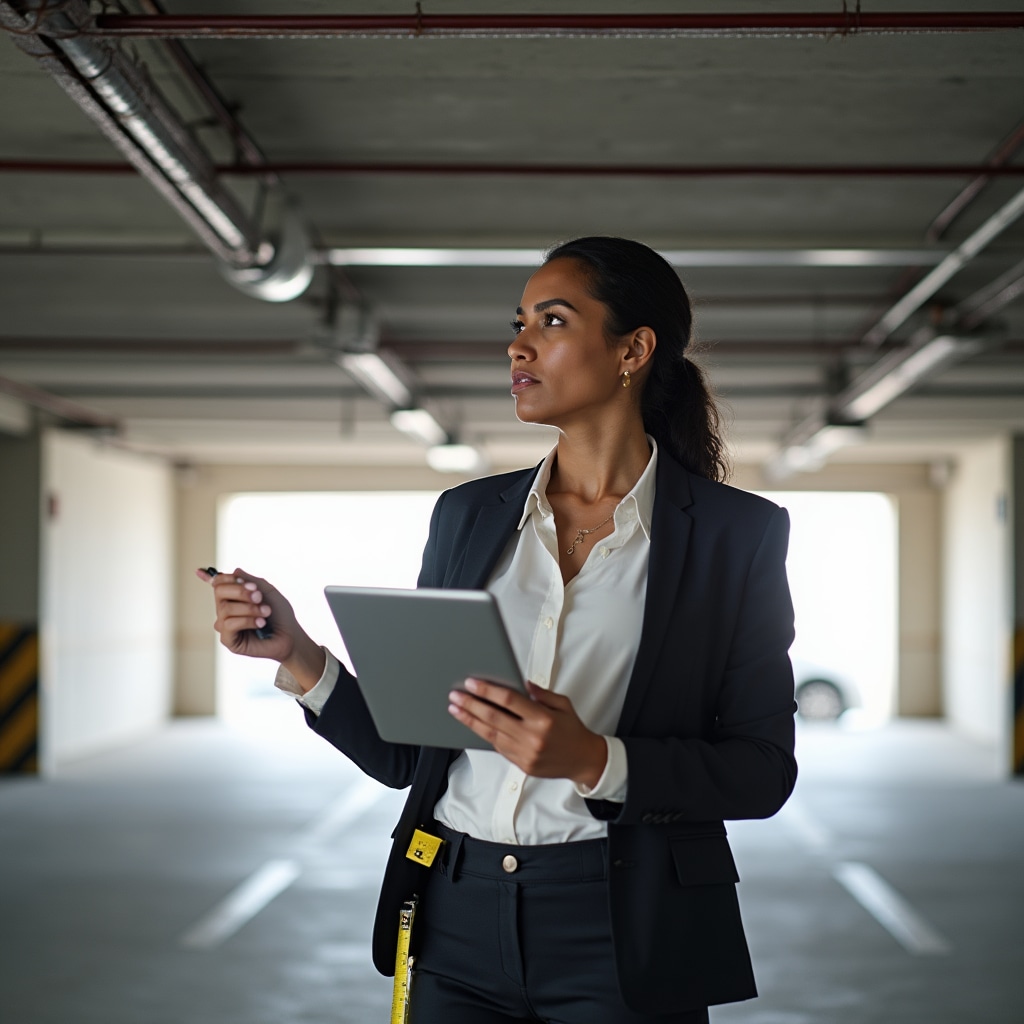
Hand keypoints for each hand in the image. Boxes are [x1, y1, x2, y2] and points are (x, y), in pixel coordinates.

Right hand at [197, 568, 324, 690]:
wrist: (290, 636)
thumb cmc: (280, 614)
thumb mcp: (267, 591)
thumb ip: (250, 580)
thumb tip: (235, 571)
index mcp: (232, 598)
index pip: (218, 582)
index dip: (229, 578)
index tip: (251, 584)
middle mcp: (225, 611)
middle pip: (219, 592)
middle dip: (241, 591)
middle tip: (260, 596)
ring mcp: (225, 626)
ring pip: (225, 609)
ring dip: (249, 608)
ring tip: (266, 612)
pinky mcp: (228, 640)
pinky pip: (229, 625)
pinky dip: (247, 621)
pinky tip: (261, 623)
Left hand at [448, 678, 606, 787]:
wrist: (583, 760)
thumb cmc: (573, 730)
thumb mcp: (563, 704)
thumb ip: (541, 693)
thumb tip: (521, 683)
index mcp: (543, 719)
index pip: (509, 701)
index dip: (488, 691)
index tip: (472, 683)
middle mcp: (532, 737)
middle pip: (494, 718)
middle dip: (471, 705)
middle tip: (455, 695)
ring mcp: (525, 753)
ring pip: (490, 734)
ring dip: (470, 721)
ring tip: (456, 710)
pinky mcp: (521, 764)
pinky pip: (498, 747)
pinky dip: (484, 734)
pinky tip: (473, 725)